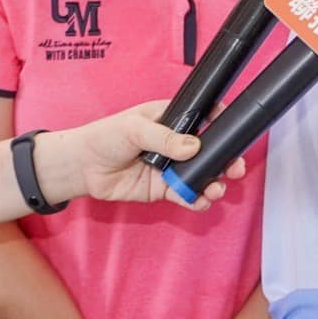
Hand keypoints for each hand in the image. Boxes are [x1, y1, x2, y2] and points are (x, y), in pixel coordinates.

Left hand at [47, 101, 246, 209]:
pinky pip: (186, 194)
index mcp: (172, 119)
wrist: (82, 167)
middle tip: (235, 168)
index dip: (222, 123)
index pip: (204, 118)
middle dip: (226, 160)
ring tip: (216, 189)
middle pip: (209, 151)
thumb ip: (164, 138)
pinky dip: (196, 199)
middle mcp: (176, 143)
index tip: (235, 131)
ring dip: (214, 182)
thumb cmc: (104, 137)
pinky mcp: (163, 189)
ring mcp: (171, 167)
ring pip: (202, 175)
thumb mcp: (133, 128)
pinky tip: (201, 201)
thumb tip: (193, 147)